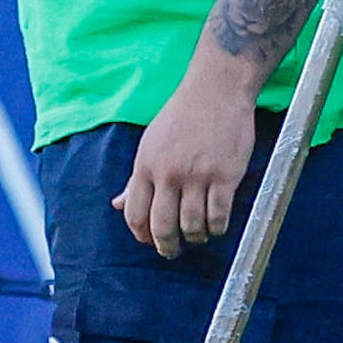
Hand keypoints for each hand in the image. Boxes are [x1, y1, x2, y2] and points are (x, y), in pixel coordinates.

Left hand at [115, 64, 262, 258]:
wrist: (216, 90)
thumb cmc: (182, 116)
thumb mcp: (150, 144)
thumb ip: (136, 179)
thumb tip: (117, 204)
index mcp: (145, 166)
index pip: (135, 215)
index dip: (142, 235)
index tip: (151, 241)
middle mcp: (168, 174)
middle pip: (162, 228)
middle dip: (167, 247)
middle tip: (172, 251)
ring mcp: (197, 176)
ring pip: (192, 227)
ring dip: (195, 238)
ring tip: (199, 236)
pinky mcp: (224, 176)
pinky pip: (218, 217)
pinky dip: (217, 228)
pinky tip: (217, 225)